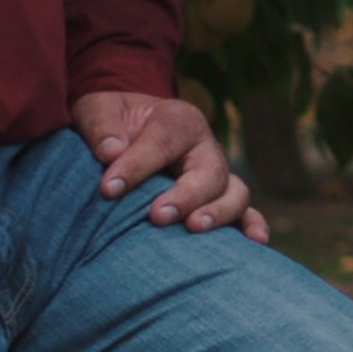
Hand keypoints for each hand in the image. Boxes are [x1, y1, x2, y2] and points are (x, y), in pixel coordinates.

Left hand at [80, 90, 268, 242]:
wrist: (130, 130)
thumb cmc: (113, 122)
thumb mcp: (98, 110)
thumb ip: (101, 126)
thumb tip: (111, 152)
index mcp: (178, 119)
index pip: (162, 141)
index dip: (136, 166)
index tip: (108, 189)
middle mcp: (205, 147)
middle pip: (209, 171)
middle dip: (185, 195)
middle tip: (157, 216)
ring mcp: (217, 175)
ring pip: (234, 193)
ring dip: (217, 213)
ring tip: (193, 228)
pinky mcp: (221, 199)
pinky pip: (245, 213)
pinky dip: (252, 225)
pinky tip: (254, 241)